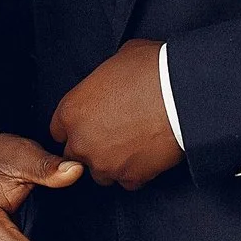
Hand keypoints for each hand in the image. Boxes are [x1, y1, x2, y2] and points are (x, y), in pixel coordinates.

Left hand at [51, 39, 183, 190]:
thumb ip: (105, 79)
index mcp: (72, 111)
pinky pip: (128, 181)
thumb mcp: (118, 59)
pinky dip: (136, 171)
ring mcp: (105, 163)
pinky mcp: (130, 177)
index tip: (90, 124)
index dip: (77, 126)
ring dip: (113, 162)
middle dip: (92, 147)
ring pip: (101, 173)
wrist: (182, 94)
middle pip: (75, 155)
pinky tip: (148, 155)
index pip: (58, 130)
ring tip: (133, 145)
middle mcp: (82, 141)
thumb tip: (113, 80)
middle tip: (115, 134)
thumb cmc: (152, 71)